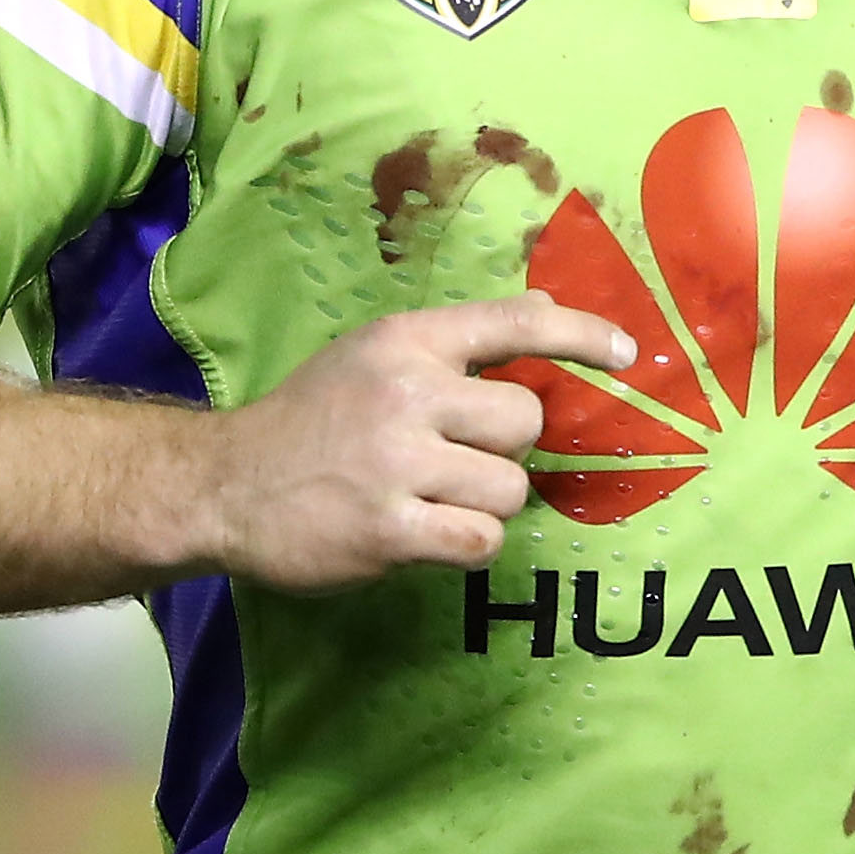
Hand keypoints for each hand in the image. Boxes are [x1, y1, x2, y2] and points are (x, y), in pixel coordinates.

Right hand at [200, 292, 632, 592]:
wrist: (226, 484)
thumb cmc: (312, 418)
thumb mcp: (373, 353)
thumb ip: (454, 340)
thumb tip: (547, 310)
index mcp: (405, 340)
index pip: (515, 322)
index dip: (582, 337)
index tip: (628, 355)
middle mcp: (405, 392)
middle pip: (524, 420)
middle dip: (506, 447)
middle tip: (457, 457)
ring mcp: (396, 463)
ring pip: (510, 487)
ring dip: (488, 503)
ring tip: (436, 498)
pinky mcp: (388, 530)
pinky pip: (481, 540)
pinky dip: (469, 543)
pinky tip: (432, 534)